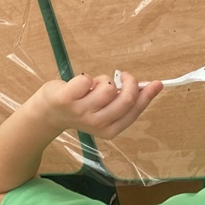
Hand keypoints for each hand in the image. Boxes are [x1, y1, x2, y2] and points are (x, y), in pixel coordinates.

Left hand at [39, 71, 161, 138]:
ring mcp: (82, 112)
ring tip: (93, 86)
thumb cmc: (80, 107)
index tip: (156, 83)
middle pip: (125, 98)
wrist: (49, 112)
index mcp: (110, 129)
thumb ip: (124, 101)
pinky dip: (85, 78)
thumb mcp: (104, 109)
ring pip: (108, 87)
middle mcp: (97, 124)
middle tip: (123, 75)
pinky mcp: (67, 99)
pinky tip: (78, 86)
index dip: (147, 95)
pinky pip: (87, 80)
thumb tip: (149, 86)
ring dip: (103, 80)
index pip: (134, 111)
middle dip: (129, 81)